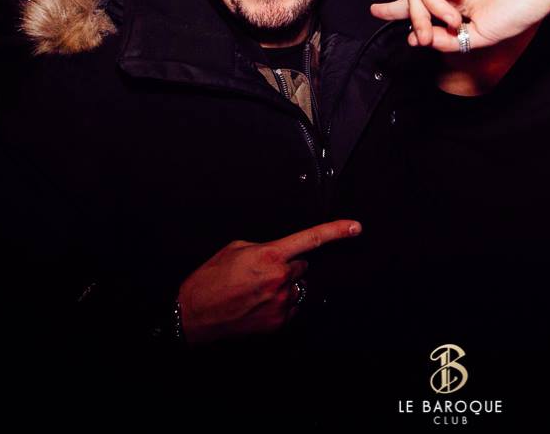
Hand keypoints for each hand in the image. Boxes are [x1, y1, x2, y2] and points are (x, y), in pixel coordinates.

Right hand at [176, 219, 360, 342]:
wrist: (194, 314)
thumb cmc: (210, 280)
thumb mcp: (235, 249)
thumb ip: (264, 246)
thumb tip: (278, 252)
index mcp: (269, 255)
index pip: (311, 239)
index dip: (336, 231)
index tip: (355, 227)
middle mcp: (279, 279)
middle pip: (301, 266)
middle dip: (287, 265)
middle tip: (261, 272)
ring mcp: (281, 303)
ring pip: (296, 287)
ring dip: (283, 286)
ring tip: (256, 290)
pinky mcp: (278, 321)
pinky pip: (291, 306)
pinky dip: (279, 303)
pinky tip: (257, 303)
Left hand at [370, 0, 549, 51]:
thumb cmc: (524, 7)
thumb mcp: (482, 35)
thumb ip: (449, 40)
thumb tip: (419, 39)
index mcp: (458, 1)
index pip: (420, 4)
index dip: (395, 9)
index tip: (375, 12)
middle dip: (415, 18)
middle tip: (427, 33)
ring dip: (429, 2)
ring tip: (453, 13)